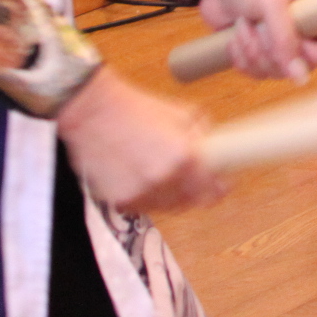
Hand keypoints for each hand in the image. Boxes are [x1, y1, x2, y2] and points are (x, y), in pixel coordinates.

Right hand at [57, 71, 221, 213]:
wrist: (93, 114)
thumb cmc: (136, 109)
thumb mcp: (181, 114)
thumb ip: (203, 135)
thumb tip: (217, 149)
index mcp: (183, 156)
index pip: (213, 189)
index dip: (220, 188)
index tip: (222, 186)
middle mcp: (164, 179)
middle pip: (192, 202)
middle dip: (197, 192)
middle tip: (195, 181)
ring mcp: (141, 193)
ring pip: (168, 207)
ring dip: (172, 196)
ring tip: (164, 175)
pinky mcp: (120, 201)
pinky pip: (144, 207)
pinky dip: (148, 197)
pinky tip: (143, 178)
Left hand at [198, 0, 316, 82]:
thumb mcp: (272, 5)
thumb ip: (287, 41)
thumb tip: (302, 80)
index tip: (294, 43)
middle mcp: (306, 30)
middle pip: (304, 65)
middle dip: (273, 52)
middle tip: (258, 29)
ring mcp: (282, 44)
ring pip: (278, 72)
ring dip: (253, 53)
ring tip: (243, 27)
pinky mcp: (260, 54)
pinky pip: (258, 74)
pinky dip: (242, 60)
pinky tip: (234, 38)